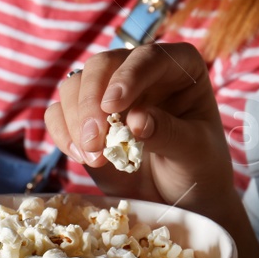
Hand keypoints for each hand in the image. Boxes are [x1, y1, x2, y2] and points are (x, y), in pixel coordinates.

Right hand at [44, 42, 235, 211]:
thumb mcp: (195, 153)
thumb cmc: (199, 170)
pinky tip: (82, 157)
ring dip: (76, 121)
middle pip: (102, 65)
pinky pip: (59, 114)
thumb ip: (169, 133)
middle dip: (91, 102)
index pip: (148, 58)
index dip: (128, 76)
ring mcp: (109, 95)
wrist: (183, 200)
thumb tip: (134, 121)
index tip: (113, 106)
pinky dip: (62, 133)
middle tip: (94, 140)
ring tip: (95, 158)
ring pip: (74, 87)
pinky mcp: (86, 121)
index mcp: (178, 68)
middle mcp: (139, 73)